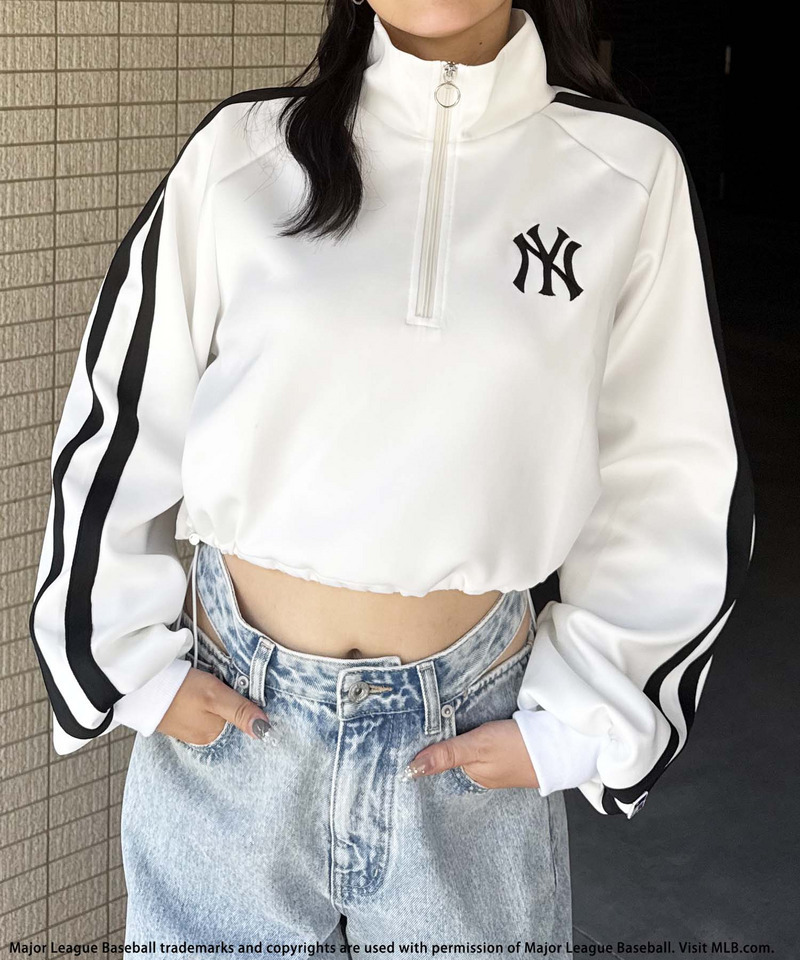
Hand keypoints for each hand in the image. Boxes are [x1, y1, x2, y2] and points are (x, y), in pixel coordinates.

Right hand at [156, 668, 273, 745]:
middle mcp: (201, 737)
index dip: (246, 708)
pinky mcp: (178, 717)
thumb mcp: (215, 696)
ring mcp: (187, 728)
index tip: (247, 693)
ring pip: (213, 713)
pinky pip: (198, 710)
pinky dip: (202, 701)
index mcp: (212, 735)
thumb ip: (240, 712)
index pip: (240, 724)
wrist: (140, 685)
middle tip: (226, 683)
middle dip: (230, 703)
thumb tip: (266, 732)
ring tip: (211, 685)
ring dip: (216, 700)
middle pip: (227, 718)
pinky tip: (198, 690)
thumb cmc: (179, 690)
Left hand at [403, 719, 538, 788]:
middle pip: (450, 756)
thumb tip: (411, 770)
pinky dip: (470, 733)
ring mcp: (493, 762)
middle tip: (415, 723)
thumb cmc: (518, 747)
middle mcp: (480, 773)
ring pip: (464, 749)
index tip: (403, 739)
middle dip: (436, 743)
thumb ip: (446, 754)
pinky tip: (464, 721)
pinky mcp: (504, 750)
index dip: (424, 753)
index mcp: (471, 777)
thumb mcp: (478, 747)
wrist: (561, 744)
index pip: (438, 766)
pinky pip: (479, 743)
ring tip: (433, 719)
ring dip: (453, 736)